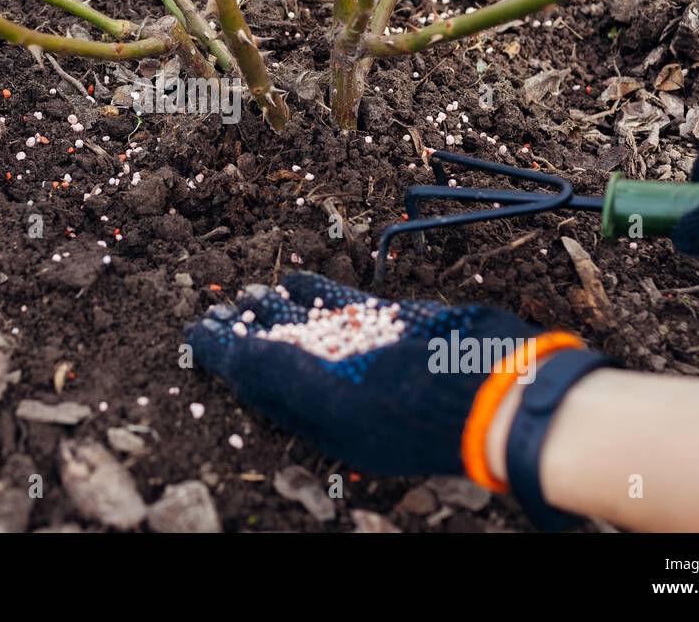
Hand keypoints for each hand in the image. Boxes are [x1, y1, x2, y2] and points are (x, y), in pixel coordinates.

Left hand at [185, 271, 543, 476]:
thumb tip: (224, 351)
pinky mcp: (393, 329)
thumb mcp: (331, 397)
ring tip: (247, 291)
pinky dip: (320, 292)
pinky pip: (346, 308)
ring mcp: (369, 358)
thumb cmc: (415, 407)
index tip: (199, 332)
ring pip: (312, 328)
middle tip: (219, 306)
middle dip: (249, 331)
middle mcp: (343, 391)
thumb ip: (275, 374)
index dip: (228, 358)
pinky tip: (296, 278)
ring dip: (278, 308)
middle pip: (283, 357)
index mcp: (325, 421)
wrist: (499, 391)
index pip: (263, 387)